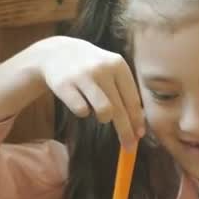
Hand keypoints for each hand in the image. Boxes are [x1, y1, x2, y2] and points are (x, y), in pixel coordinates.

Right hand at [35, 36, 145, 150]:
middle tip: (129, 146)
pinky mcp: (65, 85)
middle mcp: (102, 69)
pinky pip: (81, 111)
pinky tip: (79, 101)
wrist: (59, 52)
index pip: (132, 99)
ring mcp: (83, 76)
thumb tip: (138, 127)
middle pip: (120, 110)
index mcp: (118, 65)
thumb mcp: (112, 71)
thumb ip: (126, 94)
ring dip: (104, 118)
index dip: (137, 120)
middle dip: (126, 131)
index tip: (139, 136)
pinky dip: (83, 112)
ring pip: (103, 112)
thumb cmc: (93, 68)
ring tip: (97, 110)